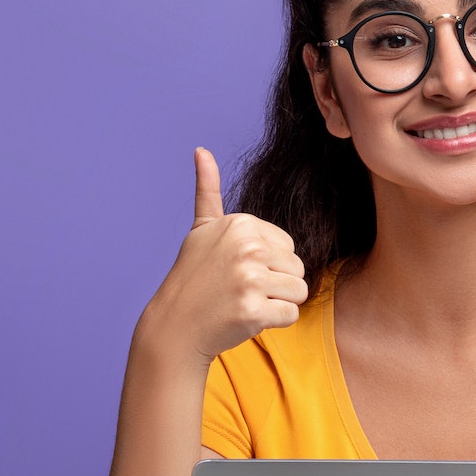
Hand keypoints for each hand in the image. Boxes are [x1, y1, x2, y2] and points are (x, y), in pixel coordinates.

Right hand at [135, 148, 307, 364]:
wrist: (176, 324)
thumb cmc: (194, 276)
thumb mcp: (201, 229)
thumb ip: (208, 190)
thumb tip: (201, 150)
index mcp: (241, 224)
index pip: (289, 246)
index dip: (269, 264)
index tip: (236, 270)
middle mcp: (246, 247)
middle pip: (298, 268)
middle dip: (276, 284)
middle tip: (240, 290)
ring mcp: (249, 279)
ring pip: (299, 291)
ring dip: (277, 303)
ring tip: (245, 302)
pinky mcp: (252, 310)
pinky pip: (291, 315)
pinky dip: (273, 322)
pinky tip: (246, 319)